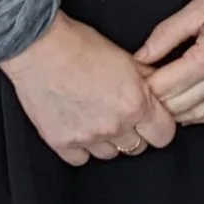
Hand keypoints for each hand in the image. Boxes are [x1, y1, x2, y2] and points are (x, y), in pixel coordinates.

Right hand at [0, 11, 177, 167]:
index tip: (151, 121)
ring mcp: (87, 137)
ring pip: (109, 154)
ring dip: (106, 140)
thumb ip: (146, 80)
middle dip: (132, 132)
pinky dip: (80, 147)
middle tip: (118, 113)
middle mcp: (115, 125)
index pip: (164, 135)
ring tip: (94, 116)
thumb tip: (159, 90)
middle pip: (137, 146)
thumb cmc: (79, 45)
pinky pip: (80, 159)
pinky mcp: (61, 142)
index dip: (158, 126)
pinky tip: (76, 126)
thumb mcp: (125, 58)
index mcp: (135, 104)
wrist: (39, 47)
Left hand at [136, 0, 203, 126]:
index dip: (143, 84)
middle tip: (141, 88)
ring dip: (175, 111)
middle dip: (154, 100)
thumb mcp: (198, 7)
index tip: (132, 76)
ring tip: (160, 99)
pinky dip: (201, 115)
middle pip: (178, 105)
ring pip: (198, 115)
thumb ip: (165, 35)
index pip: (164, 87)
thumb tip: (141, 56)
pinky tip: (188, 108)